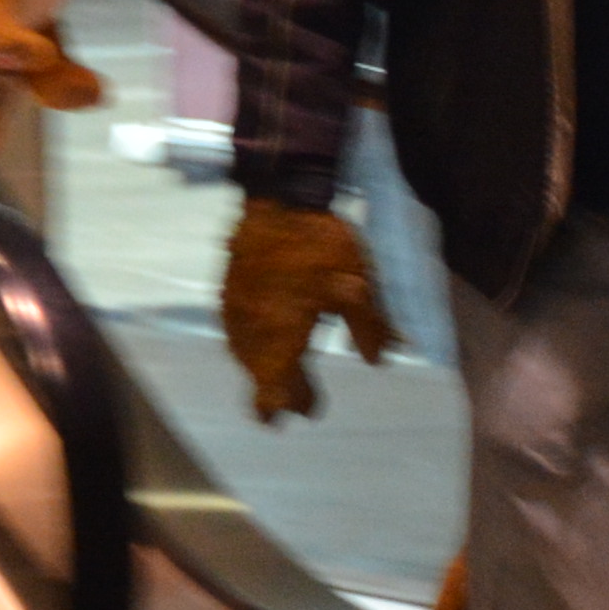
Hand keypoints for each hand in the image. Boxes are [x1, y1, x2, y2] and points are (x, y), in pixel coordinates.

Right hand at [219, 198, 399, 423]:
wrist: (278, 197)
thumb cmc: (320, 246)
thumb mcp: (357, 287)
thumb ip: (368, 328)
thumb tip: (380, 359)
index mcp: (279, 340)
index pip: (271, 393)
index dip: (286, 407)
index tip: (304, 412)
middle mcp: (250, 333)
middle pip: (259, 376)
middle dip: (282, 388)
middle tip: (306, 395)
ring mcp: (234, 311)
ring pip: (245, 354)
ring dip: (266, 365)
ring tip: (290, 366)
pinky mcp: (228, 289)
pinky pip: (237, 329)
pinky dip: (255, 341)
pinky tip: (270, 331)